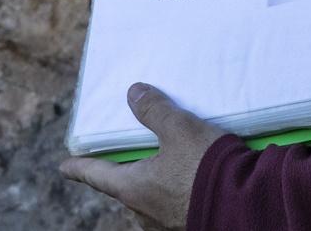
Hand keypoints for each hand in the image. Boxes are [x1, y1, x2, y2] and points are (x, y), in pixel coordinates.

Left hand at [59, 83, 229, 229]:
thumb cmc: (205, 168)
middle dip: (127, 171)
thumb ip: (154, 110)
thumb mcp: (178, 128)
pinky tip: (191, 177)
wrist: (246, 205)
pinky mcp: (189, 224)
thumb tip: (134, 92)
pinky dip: (174, 188)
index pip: (96, 175)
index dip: (80, 168)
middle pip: (126, 186)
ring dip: (154, 180)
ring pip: (150, 197)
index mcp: (133, 189)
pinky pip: (172, 203)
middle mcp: (144, 212)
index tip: (64, 167)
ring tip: (166, 161)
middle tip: (128, 154)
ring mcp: (167, 223)